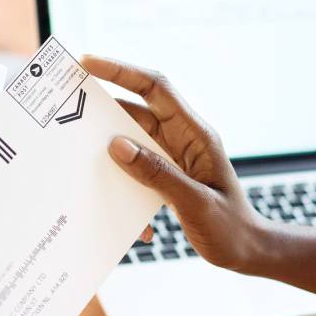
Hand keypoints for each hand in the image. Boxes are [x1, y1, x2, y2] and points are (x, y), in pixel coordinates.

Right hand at [82, 55, 271, 272]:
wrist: (247, 252)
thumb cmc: (231, 228)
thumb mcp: (195, 202)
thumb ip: (157, 174)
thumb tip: (117, 145)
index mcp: (196, 135)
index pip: (156, 89)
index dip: (122, 71)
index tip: (89, 63)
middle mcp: (184, 140)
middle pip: (138, 111)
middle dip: (105, 107)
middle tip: (68, 104)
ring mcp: (174, 158)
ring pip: (133, 141)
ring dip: (110, 150)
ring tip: (82, 155)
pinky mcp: (167, 177)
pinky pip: (137, 169)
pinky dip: (125, 185)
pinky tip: (126, 214)